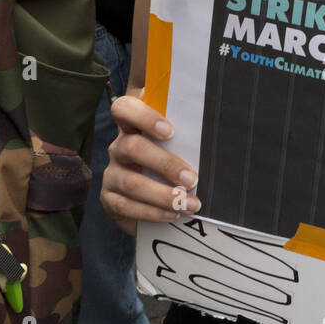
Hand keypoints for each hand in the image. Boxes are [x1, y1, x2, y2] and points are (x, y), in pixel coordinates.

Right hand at [101, 91, 199, 235]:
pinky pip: (126, 206)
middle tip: (192, 179)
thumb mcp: (179, 143)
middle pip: (133, 148)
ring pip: (132, 182)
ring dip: (163, 195)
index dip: (144, 117)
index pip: (125, 108)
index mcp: (133, 126)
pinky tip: (172, 215)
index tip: (170, 130)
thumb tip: (215, 124)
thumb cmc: (173, 160)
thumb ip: (186, 131)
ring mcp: (112, 173)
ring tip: (189, 204)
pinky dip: (152, 212)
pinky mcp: (109, 199)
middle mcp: (119, 147)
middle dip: (166, 164)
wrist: (154, 196)